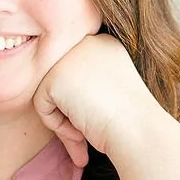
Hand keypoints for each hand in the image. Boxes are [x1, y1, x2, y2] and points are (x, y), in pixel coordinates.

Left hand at [32, 32, 154, 167]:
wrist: (139, 130)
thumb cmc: (134, 122)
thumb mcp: (113, 92)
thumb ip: (89, 86)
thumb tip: (66, 97)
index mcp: (105, 45)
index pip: (77, 74)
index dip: (84, 103)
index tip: (101, 121)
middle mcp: (87, 43)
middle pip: (62, 82)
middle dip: (71, 113)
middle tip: (86, 137)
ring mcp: (70, 57)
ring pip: (50, 93)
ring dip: (64, 121)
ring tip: (85, 137)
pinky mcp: (54, 76)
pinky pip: (41, 104)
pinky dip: (56, 125)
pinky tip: (80, 131)